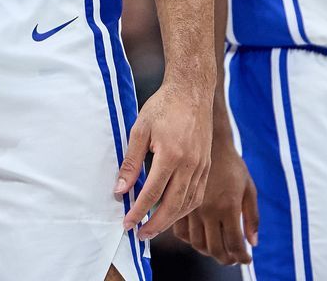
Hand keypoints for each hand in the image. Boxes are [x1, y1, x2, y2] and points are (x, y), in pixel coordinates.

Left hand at [116, 81, 211, 236]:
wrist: (192, 91)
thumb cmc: (163, 107)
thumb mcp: (139, 130)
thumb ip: (131, 162)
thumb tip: (120, 189)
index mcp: (171, 154)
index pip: (153, 193)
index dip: (139, 212)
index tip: (127, 223)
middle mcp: (190, 164)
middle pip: (173, 205)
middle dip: (155, 225)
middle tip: (139, 235)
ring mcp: (202, 166)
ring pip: (187, 203)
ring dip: (170, 220)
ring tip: (153, 228)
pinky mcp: (207, 165)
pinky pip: (197, 195)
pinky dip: (184, 208)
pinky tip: (172, 212)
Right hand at [175, 136, 257, 264]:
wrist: (207, 142)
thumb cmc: (231, 164)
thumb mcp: (249, 188)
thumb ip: (252, 216)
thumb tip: (253, 243)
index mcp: (228, 207)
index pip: (234, 244)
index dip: (241, 257)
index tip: (245, 260)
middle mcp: (208, 211)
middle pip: (214, 248)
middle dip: (225, 259)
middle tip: (232, 259)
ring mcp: (191, 208)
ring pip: (196, 243)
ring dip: (207, 251)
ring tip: (216, 249)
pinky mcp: (178, 202)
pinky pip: (180, 232)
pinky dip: (190, 240)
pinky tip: (199, 237)